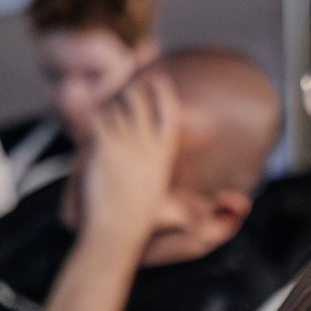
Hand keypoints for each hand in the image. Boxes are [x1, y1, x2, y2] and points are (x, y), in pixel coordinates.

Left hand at [74, 72, 182, 248]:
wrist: (117, 231)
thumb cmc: (140, 219)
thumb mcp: (168, 197)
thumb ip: (181, 189)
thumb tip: (219, 211)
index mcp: (165, 153)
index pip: (170, 109)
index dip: (163, 90)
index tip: (157, 80)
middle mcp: (148, 144)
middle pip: (138, 97)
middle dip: (127, 91)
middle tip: (120, 97)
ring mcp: (127, 143)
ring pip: (113, 108)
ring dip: (105, 112)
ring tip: (104, 128)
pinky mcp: (106, 147)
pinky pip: (98, 118)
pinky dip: (92, 121)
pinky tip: (91, 134)